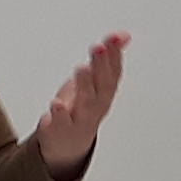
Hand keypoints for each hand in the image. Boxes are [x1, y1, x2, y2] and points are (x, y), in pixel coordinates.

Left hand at [37, 30, 128, 175]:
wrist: (67, 144)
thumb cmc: (81, 109)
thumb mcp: (97, 81)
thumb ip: (108, 57)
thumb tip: (123, 35)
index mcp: (104, 92)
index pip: (113, 71)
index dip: (115, 54)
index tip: (115, 37)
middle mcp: (96, 106)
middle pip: (101, 85)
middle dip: (101, 66)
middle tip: (99, 48)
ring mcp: (80, 118)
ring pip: (86, 103)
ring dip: (85, 86)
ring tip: (82, 69)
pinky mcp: (61, 129)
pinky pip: (62, 123)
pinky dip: (60, 114)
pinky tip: (56, 104)